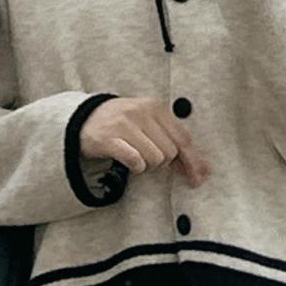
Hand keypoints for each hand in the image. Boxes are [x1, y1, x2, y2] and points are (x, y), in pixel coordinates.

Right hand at [78, 95, 209, 185]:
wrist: (84, 119)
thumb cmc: (123, 124)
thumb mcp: (148, 123)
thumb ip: (173, 140)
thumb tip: (201, 169)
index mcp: (156, 107)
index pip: (183, 138)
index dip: (193, 161)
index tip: (198, 178)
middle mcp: (141, 112)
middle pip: (170, 152)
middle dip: (162, 162)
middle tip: (147, 157)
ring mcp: (124, 124)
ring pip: (154, 158)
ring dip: (147, 165)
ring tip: (136, 157)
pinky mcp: (109, 139)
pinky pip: (135, 161)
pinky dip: (135, 167)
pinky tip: (129, 161)